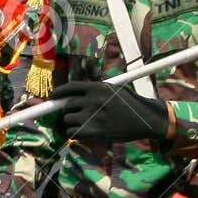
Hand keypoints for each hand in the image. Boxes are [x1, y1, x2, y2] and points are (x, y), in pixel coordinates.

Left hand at [53, 80, 171, 142]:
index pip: (70, 88)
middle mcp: (93, 100)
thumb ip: (97, 78)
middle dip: (67, 111)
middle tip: (74, 114)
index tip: (52, 97)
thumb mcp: (114, 87)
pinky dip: (73, 133)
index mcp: (97, 88)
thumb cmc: (129, 103)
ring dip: (71, 123)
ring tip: (81, 123)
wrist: (145, 119)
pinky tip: (81, 132)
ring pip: (68, 120)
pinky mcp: (95, 131)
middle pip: (67, 106)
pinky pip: (72, 133)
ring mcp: (93, 116)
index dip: (58, 93)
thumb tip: (87, 63)